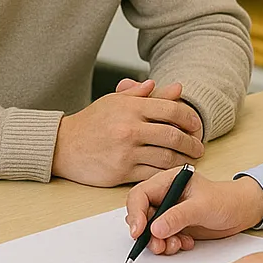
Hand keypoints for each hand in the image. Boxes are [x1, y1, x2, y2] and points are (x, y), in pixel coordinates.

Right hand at [53, 79, 204, 186]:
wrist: (64, 146)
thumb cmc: (91, 122)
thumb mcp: (116, 102)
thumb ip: (145, 95)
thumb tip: (175, 88)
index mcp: (131, 108)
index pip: (172, 110)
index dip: (191, 119)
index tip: (196, 126)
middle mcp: (130, 128)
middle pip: (174, 136)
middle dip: (193, 143)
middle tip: (198, 147)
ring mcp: (126, 151)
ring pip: (167, 158)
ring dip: (184, 161)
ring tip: (189, 160)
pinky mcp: (121, 172)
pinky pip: (153, 174)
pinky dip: (167, 174)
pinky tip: (171, 172)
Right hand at [125, 169, 262, 255]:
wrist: (242, 213)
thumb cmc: (226, 201)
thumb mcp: (202, 207)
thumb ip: (178, 216)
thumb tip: (154, 229)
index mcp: (167, 181)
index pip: (140, 195)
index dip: (135, 213)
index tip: (138, 232)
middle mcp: (165, 195)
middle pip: (142, 214)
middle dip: (147, 232)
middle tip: (158, 245)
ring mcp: (169, 211)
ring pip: (150, 229)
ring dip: (158, 241)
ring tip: (174, 246)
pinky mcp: (175, 226)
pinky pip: (162, 238)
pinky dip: (169, 245)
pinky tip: (185, 243)